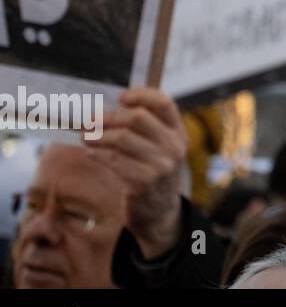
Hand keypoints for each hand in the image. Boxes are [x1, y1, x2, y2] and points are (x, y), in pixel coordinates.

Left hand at [84, 87, 186, 259]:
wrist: (160, 211)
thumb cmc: (153, 171)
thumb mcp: (161, 147)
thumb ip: (146, 128)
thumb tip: (109, 109)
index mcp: (178, 132)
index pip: (164, 103)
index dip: (142, 95)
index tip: (121, 97)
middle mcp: (173, 146)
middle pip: (138, 118)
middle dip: (109, 117)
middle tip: (91, 120)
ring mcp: (160, 165)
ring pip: (122, 138)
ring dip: (97, 135)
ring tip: (85, 136)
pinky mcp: (142, 182)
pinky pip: (113, 161)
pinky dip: (97, 154)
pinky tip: (90, 153)